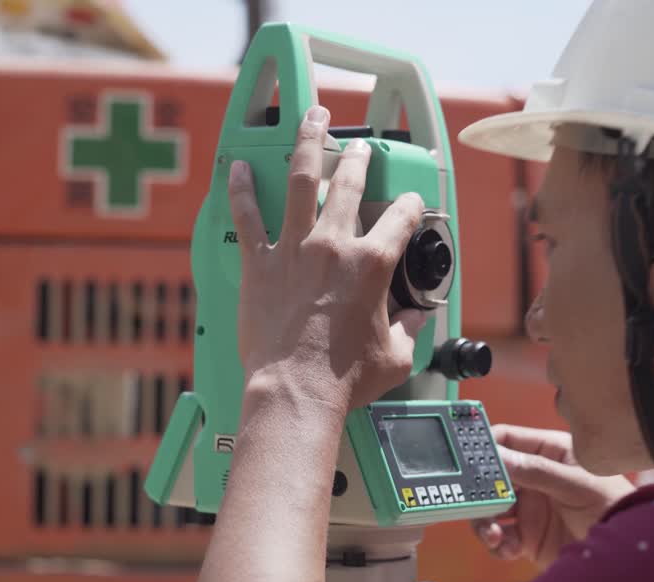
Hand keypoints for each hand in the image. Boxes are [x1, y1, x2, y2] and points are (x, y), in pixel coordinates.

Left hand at [229, 105, 427, 410]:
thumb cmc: (344, 379)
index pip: (402, 218)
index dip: (412, 206)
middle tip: (359, 145)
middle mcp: (334, 246)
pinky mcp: (259, 264)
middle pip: (349, 183)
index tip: (411, 204)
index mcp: (374, 264)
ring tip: (311, 120)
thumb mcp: (396, 356)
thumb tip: (415, 320)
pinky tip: (237, 170)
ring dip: (308, 143)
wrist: (295, 389)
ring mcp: (294, 250)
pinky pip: (247, 218)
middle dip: (358, 157)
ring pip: (300, 180)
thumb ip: (409, 329)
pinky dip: (241, 191)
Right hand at [473, 424, 635, 569]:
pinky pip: (500, 538)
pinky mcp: (528, 537)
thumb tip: (497, 457)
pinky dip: (497, 544)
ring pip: (490, 509)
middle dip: (479, 490)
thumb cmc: (613, 507)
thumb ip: (536, 471)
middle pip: (491, 477)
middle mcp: (534, 479)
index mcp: (549, 453)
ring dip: (484, 521)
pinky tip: (507, 548)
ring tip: (492, 533)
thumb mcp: (576, 484)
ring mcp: (529, 508)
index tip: (466, 455)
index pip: (508, 440)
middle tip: (471, 502)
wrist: (629, 555)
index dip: (485, 445)